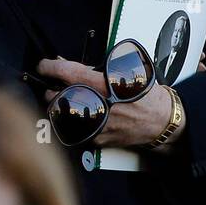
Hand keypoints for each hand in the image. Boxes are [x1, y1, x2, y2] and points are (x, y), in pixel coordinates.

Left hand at [38, 56, 185, 148]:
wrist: (162, 121)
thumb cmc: (145, 93)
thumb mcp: (125, 70)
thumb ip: (95, 67)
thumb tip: (67, 64)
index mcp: (104, 85)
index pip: (67, 72)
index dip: (50, 66)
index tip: (43, 65)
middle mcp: (97, 106)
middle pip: (57, 97)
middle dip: (52, 89)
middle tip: (54, 85)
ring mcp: (96, 126)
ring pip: (61, 116)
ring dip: (58, 106)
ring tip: (63, 100)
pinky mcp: (97, 140)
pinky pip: (74, 131)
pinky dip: (70, 122)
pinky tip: (76, 116)